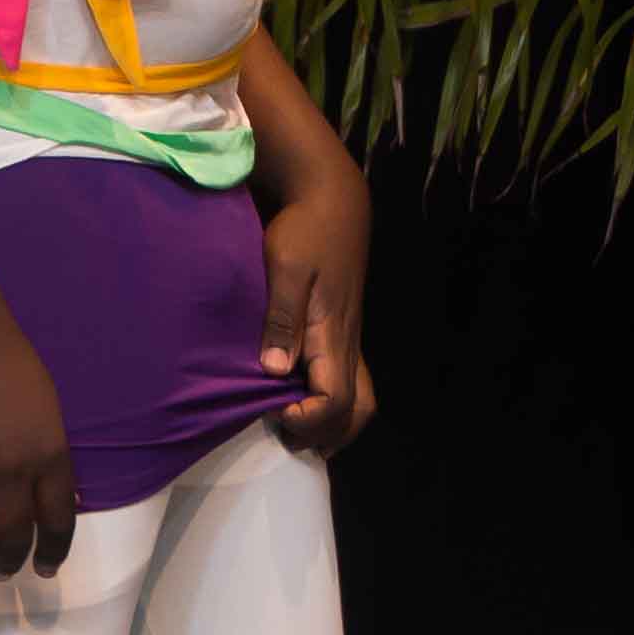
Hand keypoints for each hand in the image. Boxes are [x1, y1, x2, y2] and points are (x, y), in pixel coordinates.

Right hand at [0, 295, 77, 582]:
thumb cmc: (3, 356)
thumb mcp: (44, 404)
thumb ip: (45, 447)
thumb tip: (44, 485)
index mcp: (50, 454)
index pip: (58, 519)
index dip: (52, 550)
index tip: (44, 569)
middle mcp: (14, 472)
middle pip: (14, 533)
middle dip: (8, 561)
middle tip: (1, 574)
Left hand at [258, 161, 376, 454]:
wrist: (332, 201)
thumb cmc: (305, 230)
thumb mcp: (285, 268)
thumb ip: (282, 319)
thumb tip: (277, 371)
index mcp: (334, 334)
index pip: (334, 401)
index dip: (307, 418)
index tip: (272, 410)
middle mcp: (348, 343)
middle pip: (356, 412)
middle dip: (324, 433)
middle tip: (284, 432)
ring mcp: (349, 338)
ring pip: (360, 400)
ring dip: (335, 424)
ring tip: (297, 430)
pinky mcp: (344, 329)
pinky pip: (352, 381)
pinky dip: (335, 405)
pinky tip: (304, 402)